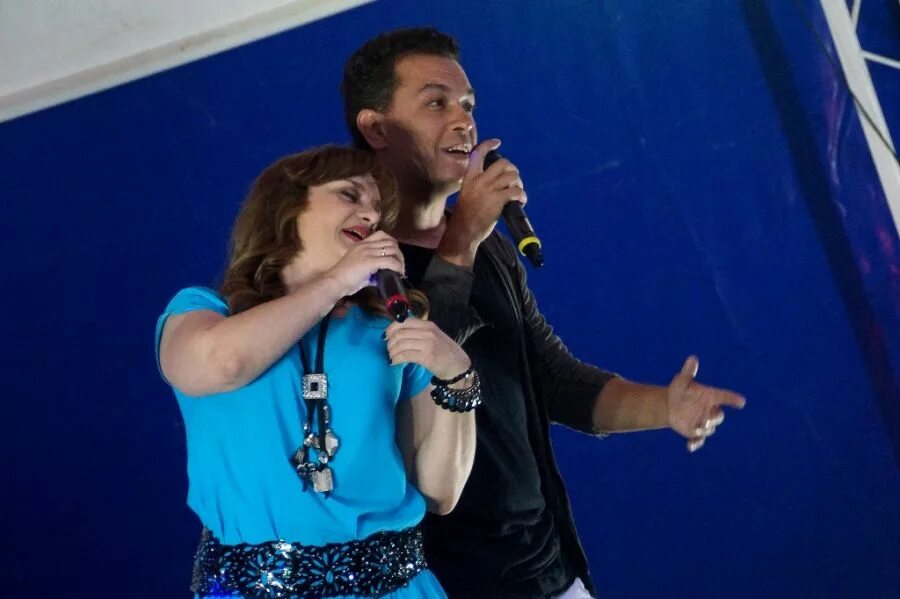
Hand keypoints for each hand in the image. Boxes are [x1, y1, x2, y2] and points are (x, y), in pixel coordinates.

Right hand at [324, 231, 404, 296]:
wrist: (334, 282)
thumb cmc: (344, 278)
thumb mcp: (359, 268)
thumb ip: (371, 269)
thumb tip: (381, 276)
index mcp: (361, 244)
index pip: (382, 235)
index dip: (392, 244)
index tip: (395, 256)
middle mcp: (365, 245)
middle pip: (391, 242)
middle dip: (399, 253)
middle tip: (400, 265)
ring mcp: (368, 252)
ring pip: (392, 250)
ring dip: (400, 260)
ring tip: (400, 270)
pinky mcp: (370, 261)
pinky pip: (390, 261)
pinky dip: (397, 267)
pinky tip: (399, 273)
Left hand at [384, 318, 470, 380]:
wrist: (459, 366)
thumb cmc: (445, 351)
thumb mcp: (433, 335)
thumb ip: (418, 332)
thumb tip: (397, 333)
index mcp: (427, 325)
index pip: (403, 322)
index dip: (390, 329)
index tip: (386, 337)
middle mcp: (427, 332)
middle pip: (399, 334)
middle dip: (390, 343)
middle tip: (389, 351)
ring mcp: (427, 344)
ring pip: (400, 345)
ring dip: (392, 353)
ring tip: (392, 358)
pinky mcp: (427, 357)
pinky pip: (405, 356)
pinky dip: (396, 360)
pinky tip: (394, 363)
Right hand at [439, 139, 527, 256]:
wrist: (463, 231)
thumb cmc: (465, 215)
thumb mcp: (466, 193)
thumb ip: (478, 183)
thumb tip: (496, 178)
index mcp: (469, 177)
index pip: (478, 154)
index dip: (488, 145)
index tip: (497, 142)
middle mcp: (479, 180)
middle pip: (502, 163)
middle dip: (512, 170)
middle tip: (513, 180)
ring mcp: (489, 189)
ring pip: (512, 176)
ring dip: (518, 183)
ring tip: (517, 193)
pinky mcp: (498, 200)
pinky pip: (516, 191)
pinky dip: (522, 196)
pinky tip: (520, 201)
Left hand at [667, 356, 745, 451]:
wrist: (670, 405)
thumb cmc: (679, 390)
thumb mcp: (682, 381)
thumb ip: (688, 372)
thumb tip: (692, 358)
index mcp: (710, 396)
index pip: (725, 397)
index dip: (733, 399)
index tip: (741, 401)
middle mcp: (710, 410)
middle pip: (719, 416)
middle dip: (715, 418)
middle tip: (705, 419)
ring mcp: (703, 422)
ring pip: (709, 429)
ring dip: (704, 429)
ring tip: (694, 429)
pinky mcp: (695, 432)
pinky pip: (699, 440)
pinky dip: (696, 443)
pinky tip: (689, 446)